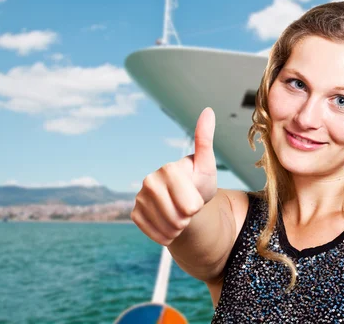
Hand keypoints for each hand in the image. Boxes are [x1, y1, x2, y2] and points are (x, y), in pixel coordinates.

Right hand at [131, 107, 217, 245]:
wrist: (187, 201)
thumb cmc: (199, 182)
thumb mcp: (207, 164)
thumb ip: (205, 139)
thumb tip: (208, 110)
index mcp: (168, 169)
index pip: (190, 205)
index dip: (197, 206)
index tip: (196, 196)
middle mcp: (150, 181)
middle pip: (179, 218)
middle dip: (189, 218)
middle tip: (188, 206)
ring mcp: (140, 197)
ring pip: (168, 228)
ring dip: (179, 228)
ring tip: (181, 214)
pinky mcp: (135, 213)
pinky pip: (156, 234)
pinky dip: (167, 234)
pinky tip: (170, 222)